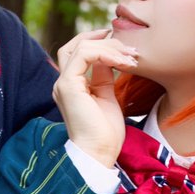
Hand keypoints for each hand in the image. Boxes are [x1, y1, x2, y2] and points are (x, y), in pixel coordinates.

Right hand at [53, 30, 136, 166]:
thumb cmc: (106, 132)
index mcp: (72, 85)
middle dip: (104, 41)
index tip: (123, 44)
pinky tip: (121, 62)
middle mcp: (64, 82)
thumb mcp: (107, 96)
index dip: (98, 42)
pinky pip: (83, 55)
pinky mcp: (68, 86)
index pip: (78, 52)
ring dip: (110, 48)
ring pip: (81, 47)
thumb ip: (104, 76)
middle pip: (75, 45)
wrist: (100, 152)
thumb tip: (110, 58)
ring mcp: (63, 83)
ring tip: (131, 58)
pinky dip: (104, 54)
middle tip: (130, 48)